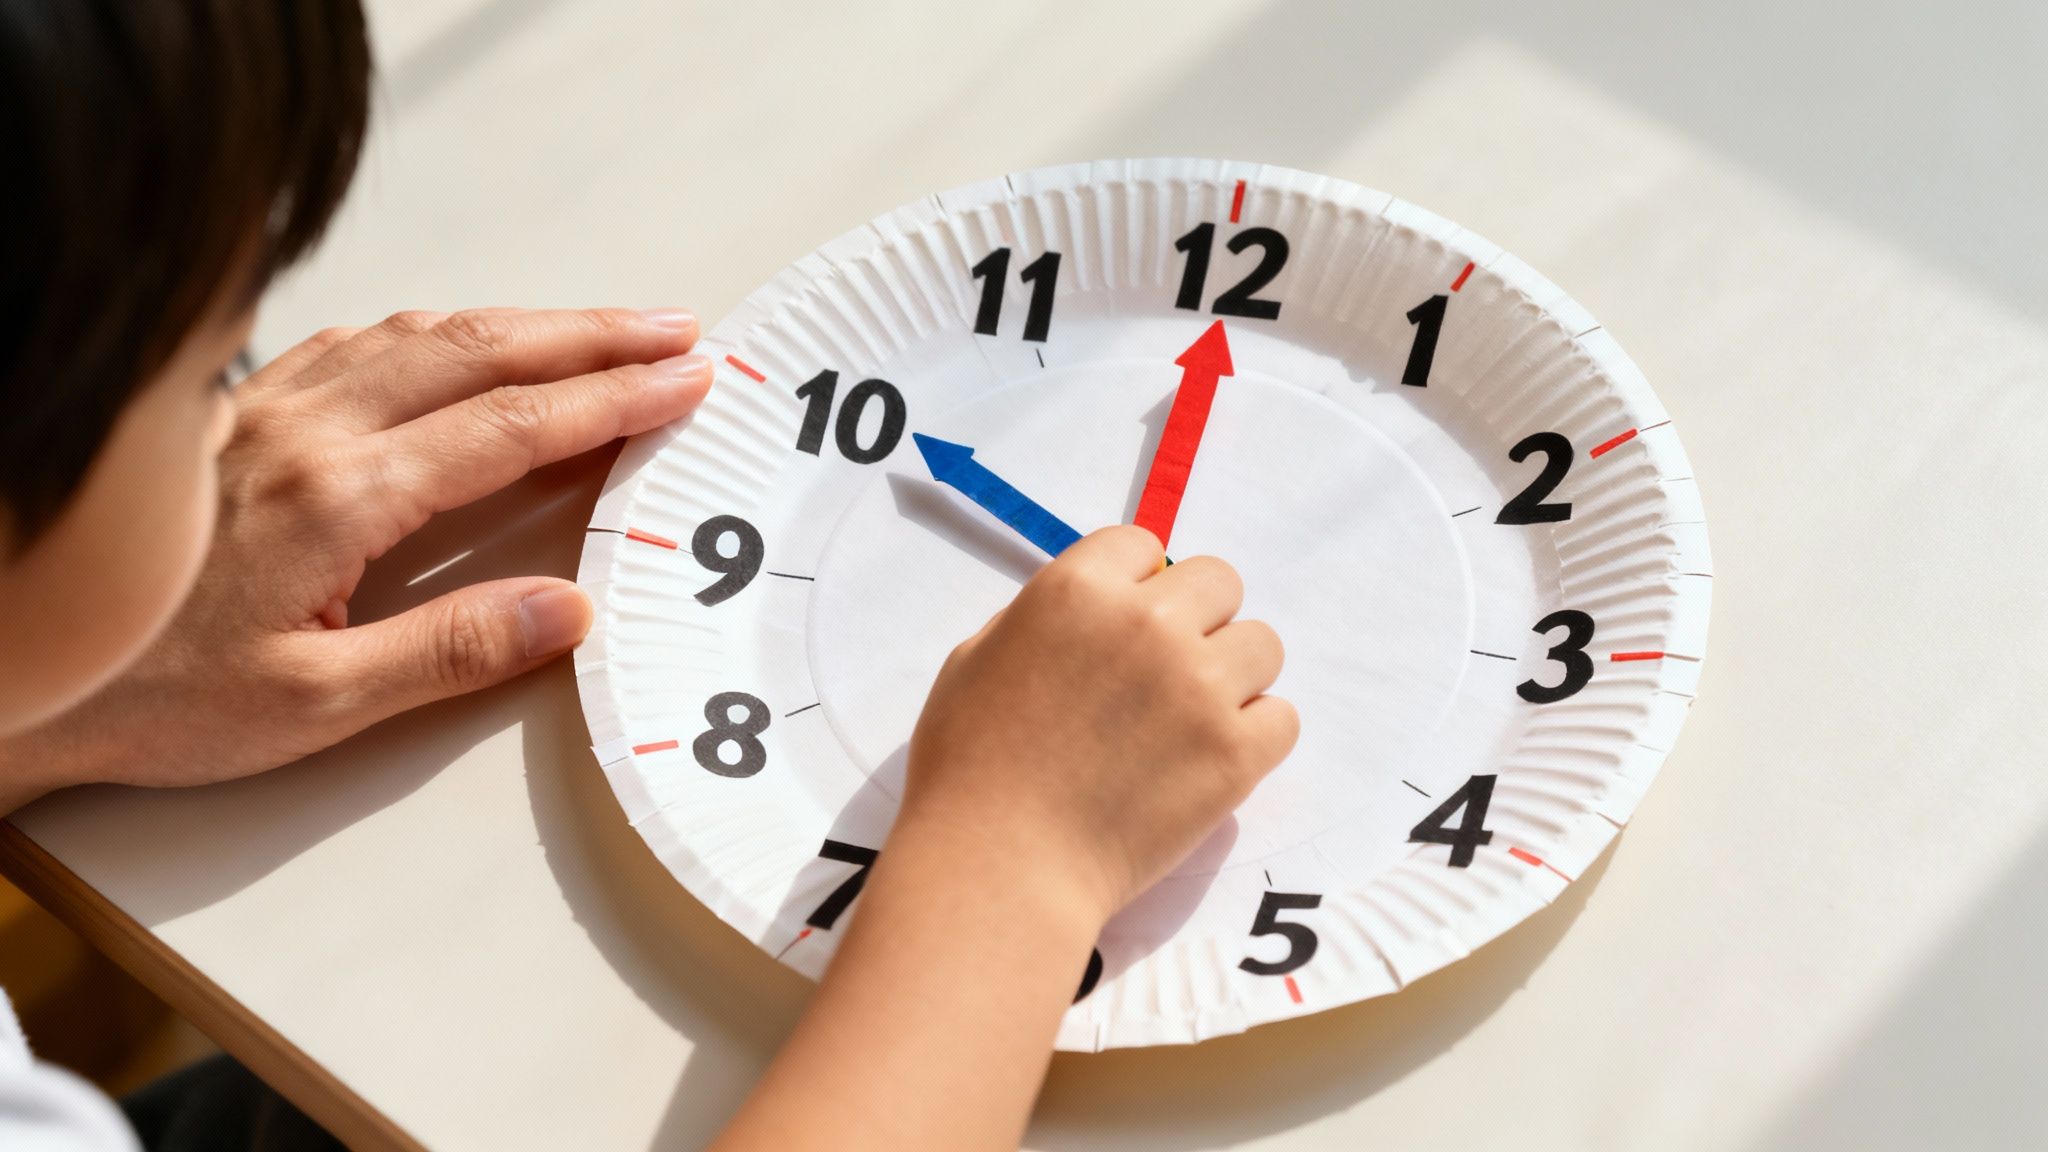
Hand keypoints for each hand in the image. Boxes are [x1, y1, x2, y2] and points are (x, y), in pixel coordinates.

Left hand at [0, 307, 708, 802]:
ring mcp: (271, 407)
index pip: (509, 429)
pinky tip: (467, 339)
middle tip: (677, 332)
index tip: (683, 382)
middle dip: (593, 337)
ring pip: (424, 334)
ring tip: (604, 329)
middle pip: (481, 353)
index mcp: (339, 497)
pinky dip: (443, 330)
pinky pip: (363, 342)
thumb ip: (447, 653)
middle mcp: (310, 429)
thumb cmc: (156, 695)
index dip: (610, 401)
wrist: (25, 661)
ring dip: (527, 324)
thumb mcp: (312, 706)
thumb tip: (565, 612)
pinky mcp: (241, 411)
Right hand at [713, 526, 1293, 1151]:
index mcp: (1077, 591)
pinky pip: (1282, 717)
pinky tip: (1209, 760)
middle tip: (1166, 674)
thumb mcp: (975, 660)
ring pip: (1262, 645)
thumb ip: (1041, 618)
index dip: (1136, 583)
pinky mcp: (1236, 753)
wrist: (1000, 868)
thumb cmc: (968, 769)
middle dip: (1197, 619)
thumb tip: (1098, 609)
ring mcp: (1199, 688)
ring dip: (1232, 675)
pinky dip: (1253, 737)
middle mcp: (1148, 624)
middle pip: (1219, 581)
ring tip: (1192, 721)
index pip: (1144, 545)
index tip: (1125, 627)